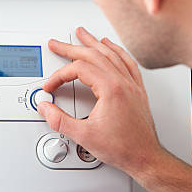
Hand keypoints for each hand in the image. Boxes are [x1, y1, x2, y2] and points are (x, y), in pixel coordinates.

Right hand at [39, 27, 162, 178]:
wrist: (145, 157)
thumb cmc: (123, 148)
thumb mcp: (84, 136)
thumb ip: (59, 120)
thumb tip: (46, 108)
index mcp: (111, 89)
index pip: (79, 69)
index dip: (60, 76)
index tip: (51, 87)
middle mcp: (123, 82)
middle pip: (94, 54)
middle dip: (71, 47)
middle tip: (57, 43)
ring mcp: (132, 85)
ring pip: (111, 54)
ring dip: (94, 43)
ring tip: (82, 34)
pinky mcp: (137, 90)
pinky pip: (127, 62)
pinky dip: (116, 51)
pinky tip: (111, 47)